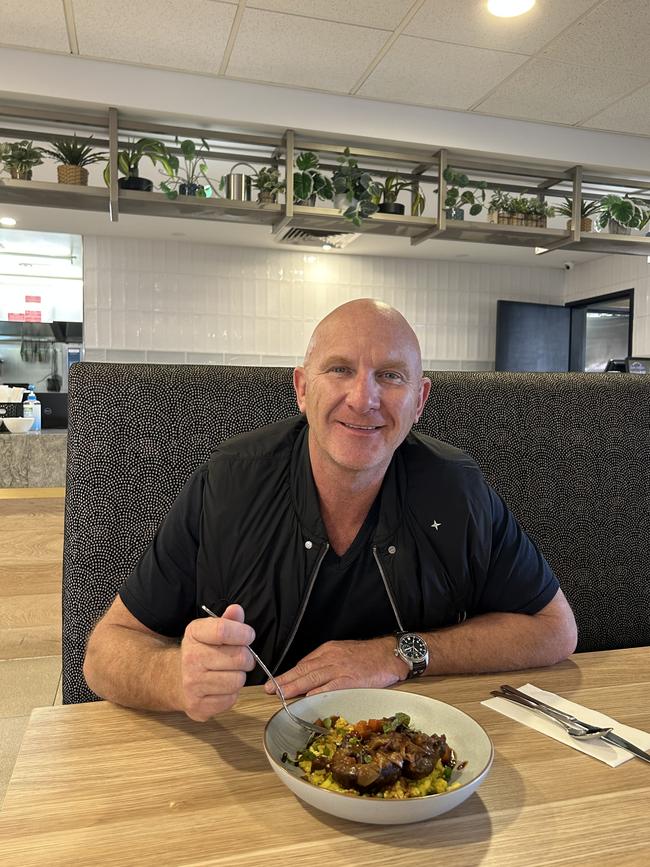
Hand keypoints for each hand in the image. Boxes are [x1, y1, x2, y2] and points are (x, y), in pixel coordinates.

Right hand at [178, 604, 255, 720]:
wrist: (173, 680)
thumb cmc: (200, 652)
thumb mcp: (210, 631)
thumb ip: (228, 620)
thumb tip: (237, 610)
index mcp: (194, 634)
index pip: (223, 630)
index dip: (243, 633)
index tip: (248, 636)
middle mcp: (190, 658)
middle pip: (238, 657)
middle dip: (246, 658)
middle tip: (240, 658)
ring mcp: (192, 684)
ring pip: (237, 680)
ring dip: (239, 677)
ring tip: (229, 673)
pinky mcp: (198, 706)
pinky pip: (230, 699)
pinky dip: (231, 694)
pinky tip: (220, 687)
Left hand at [264, 637, 408, 697]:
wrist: (389, 653)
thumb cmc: (367, 656)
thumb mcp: (343, 653)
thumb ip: (326, 664)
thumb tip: (310, 679)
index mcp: (328, 651)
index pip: (304, 664)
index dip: (289, 674)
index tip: (276, 682)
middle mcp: (331, 658)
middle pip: (303, 670)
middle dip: (285, 680)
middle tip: (270, 689)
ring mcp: (340, 669)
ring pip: (312, 678)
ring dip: (295, 687)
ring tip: (281, 694)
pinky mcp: (351, 680)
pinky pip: (330, 687)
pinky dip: (317, 693)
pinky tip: (307, 698)